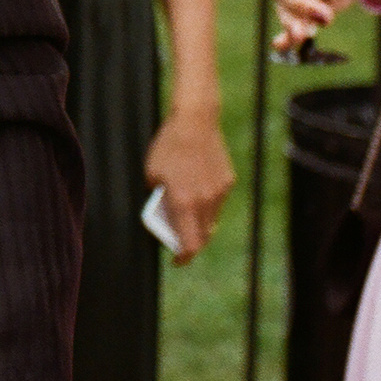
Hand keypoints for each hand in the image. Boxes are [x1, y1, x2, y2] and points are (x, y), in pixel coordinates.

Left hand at [142, 107, 234, 262]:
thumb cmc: (167, 147)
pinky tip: (196, 195)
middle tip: (178, 239)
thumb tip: (165, 216)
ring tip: (186, 219)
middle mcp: (205, 201)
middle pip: (203, 235)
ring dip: (200, 224)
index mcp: (184, 202)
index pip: (190, 244)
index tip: (176, 260)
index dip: (183, 257)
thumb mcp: (152, 175)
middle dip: (190, 242)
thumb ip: (160, 199)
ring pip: (212, 219)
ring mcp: (219, 192)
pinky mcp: (228, 181)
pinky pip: (217, 201)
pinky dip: (207, 205)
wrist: (195, 121)